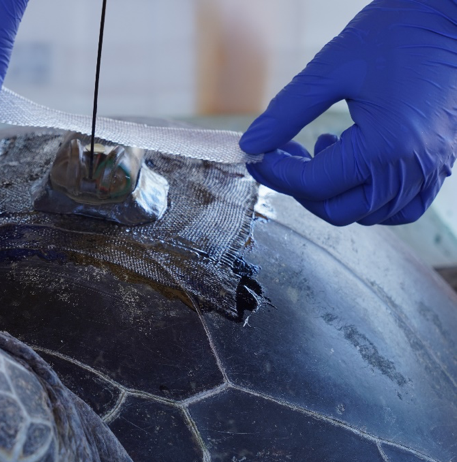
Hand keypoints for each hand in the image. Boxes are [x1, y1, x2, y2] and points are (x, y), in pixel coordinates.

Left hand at [239, 0, 456, 225]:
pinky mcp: (439, 164)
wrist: (451, 16)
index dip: (277, 172)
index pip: (314, 184)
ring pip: (370, 214)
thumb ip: (287, 112)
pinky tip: (353, 166)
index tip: (258, 154)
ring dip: (335, 194)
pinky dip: (371, 199)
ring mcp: (429, 170)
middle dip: (301, 189)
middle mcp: (410, 168)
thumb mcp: (331, 69)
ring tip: (323, 152)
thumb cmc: (397, 33)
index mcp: (385, 146)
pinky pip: (402, 207)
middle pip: (339, 210)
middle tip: (283, 156)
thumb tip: (252, 143)